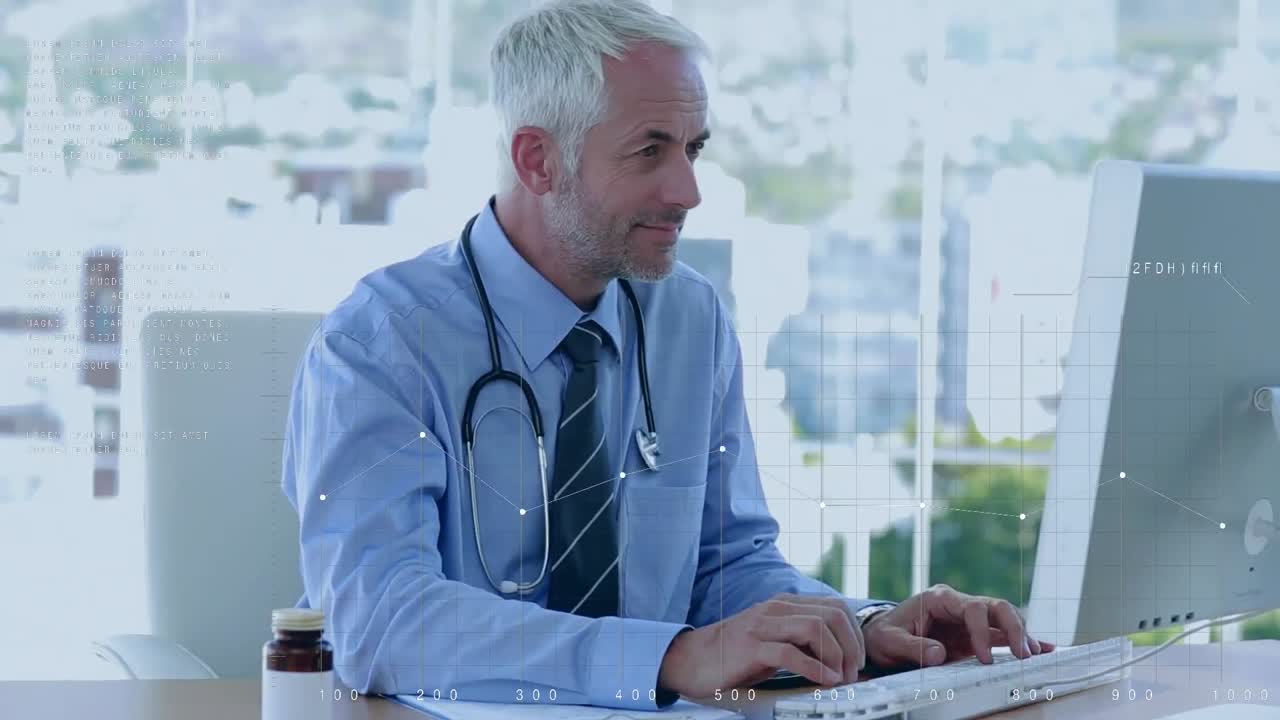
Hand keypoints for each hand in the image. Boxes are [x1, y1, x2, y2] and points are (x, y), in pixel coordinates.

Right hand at [657, 593, 864, 696]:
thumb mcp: (774, 640)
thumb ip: (802, 640)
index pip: (835, 607)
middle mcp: (776, 609)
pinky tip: (824, 681)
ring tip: (839, 678)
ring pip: (815, 628)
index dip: (855, 634)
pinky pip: (790, 653)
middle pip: (831, 616)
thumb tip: (840, 657)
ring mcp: (762, 626)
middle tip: (852, 673)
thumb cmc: (735, 655)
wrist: (690, 659)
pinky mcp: (750, 647)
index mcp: (785, 605)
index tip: (857, 660)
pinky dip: (815, 668)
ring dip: (836, 656)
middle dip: (851, 646)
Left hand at [861, 583, 1054, 669]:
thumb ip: (912, 647)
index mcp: (939, 599)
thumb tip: (939, 654)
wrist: (882, 637)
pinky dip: (1022, 641)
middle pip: (996, 607)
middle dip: (1014, 629)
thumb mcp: (889, 641)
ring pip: (1005, 620)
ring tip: (1036, 657)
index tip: (984, 658)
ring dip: (1022, 636)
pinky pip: (1003, 635)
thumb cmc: (884, 635)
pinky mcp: (975, 635)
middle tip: (1023, 655)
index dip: (982, 632)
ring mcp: (969, 619)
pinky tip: (1043, 650)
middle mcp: (959, 605)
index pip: (971, 608)